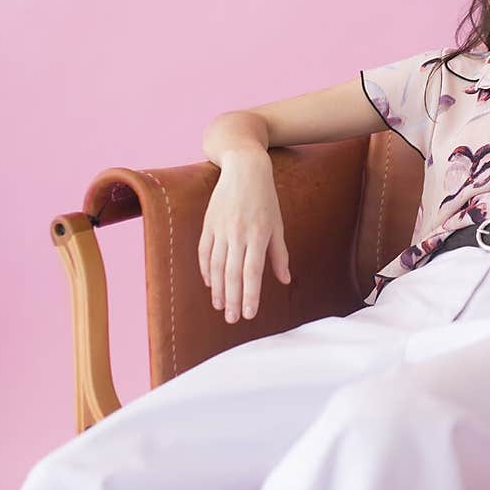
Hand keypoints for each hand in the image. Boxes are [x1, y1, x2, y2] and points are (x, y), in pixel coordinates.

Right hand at [198, 150, 291, 322]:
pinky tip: (209, 284)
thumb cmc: (265, 198)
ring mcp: (220, 229)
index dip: (250, 295)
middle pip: (232, 273)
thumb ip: (279, 254)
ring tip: (220, 307)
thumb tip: (284, 280)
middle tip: (232, 320)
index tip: (249, 314)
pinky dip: (205, 269)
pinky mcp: (208, 224)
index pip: (252, 272)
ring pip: (216, 266)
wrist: (244, 168)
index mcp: (258, 235)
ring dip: (218, 289)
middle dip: (233, 299)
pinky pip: (204, 252)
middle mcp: (237, 234)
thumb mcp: (277, 224)